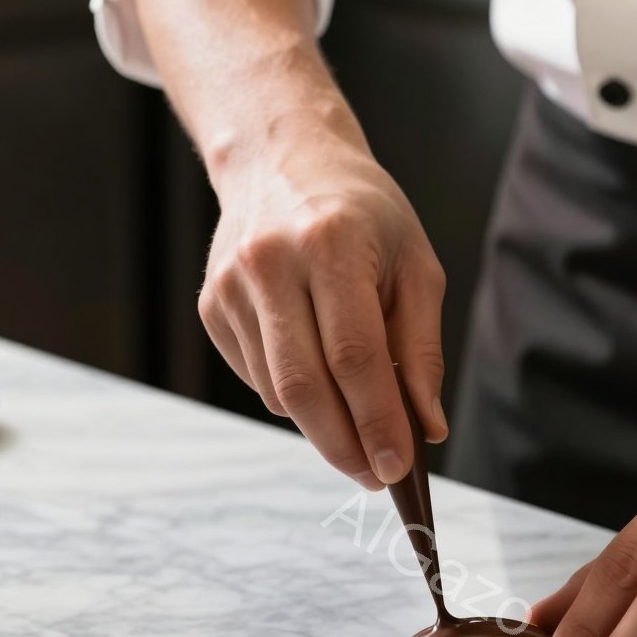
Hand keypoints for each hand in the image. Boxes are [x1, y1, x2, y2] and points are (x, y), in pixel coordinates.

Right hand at [199, 120, 447, 488]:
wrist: (282, 158)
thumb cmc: (363, 214)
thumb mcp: (414, 265)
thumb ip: (421, 349)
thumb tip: (426, 428)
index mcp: (331, 244)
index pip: (355, 357)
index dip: (377, 422)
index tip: (398, 468)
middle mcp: (270, 263)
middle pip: (305, 386)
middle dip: (344, 445)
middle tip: (375, 477)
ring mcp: (231, 287)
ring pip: (279, 392)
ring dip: (322, 423)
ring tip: (358, 420)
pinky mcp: (211, 307)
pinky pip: (257, 379)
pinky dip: (293, 396)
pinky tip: (315, 367)